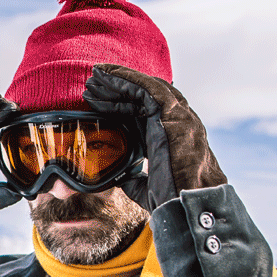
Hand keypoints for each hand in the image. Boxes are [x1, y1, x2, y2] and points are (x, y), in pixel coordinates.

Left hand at [82, 64, 226, 211]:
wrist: (186, 202)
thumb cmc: (170, 198)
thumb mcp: (144, 186)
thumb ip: (132, 178)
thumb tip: (116, 178)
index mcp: (170, 136)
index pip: (142, 112)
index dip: (118, 105)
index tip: (95, 102)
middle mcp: (177, 122)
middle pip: (143, 97)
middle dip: (115, 89)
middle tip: (90, 86)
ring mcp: (178, 116)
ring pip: (145, 89)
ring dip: (118, 80)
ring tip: (94, 76)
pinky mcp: (173, 114)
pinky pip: (148, 88)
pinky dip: (127, 78)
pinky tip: (107, 74)